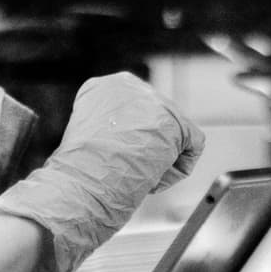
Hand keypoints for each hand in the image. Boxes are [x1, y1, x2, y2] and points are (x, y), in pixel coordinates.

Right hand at [0, 72, 204, 271]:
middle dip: (148, 151)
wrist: (78, 187)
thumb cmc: (77, 175)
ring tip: (135, 174)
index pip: (135, 114)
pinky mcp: (173, 121)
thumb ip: (112, 129)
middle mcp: (128, 84)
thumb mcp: (89, 140)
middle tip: (126, 171)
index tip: (114, 160)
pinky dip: (176, 169)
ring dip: (160, 161)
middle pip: (158, 122)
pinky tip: (152, 177)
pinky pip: (192, 145)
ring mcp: (152, 100)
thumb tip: (133, 141)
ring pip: (175, 135)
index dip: (127, 144)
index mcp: (102, 86)